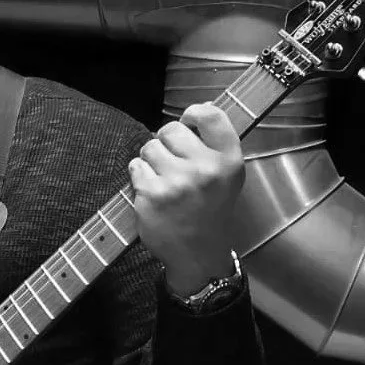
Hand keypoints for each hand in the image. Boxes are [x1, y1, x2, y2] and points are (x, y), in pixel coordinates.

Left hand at [127, 103, 244, 294]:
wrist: (197, 254)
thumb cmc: (209, 211)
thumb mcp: (227, 177)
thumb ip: (214, 145)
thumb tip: (197, 111)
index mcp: (228, 161)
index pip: (210, 115)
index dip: (192, 114)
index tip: (187, 124)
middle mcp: (205, 169)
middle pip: (170, 130)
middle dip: (165, 142)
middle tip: (172, 163)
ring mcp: (177, 182)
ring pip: (149, 147)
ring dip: (150, 161)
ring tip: (164, 181)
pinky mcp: (152, 194)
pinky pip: (135, 166)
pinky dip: (139, 176)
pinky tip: (152, 192)